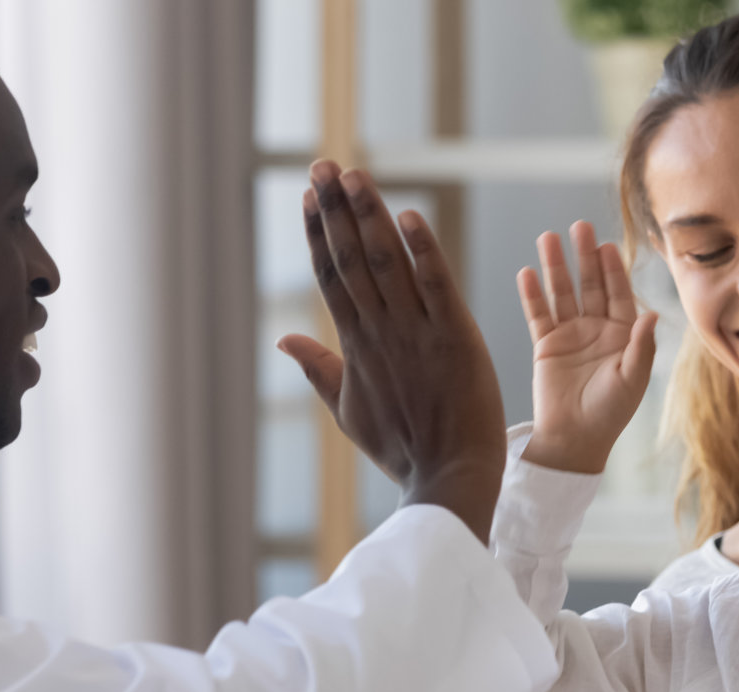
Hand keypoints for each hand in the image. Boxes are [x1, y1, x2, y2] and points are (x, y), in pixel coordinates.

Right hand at [277, 161, 507, 543]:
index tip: (307, 196)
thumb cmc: (403, 448)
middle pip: (351, 259)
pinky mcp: (455, 337)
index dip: (318, 233)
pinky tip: (409, 215)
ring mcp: (416, 333)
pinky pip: (437, 286)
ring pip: (387, 263)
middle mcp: (380, 332)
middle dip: (334, 210)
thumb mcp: (349, 411)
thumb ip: (318, 369)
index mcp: (355, 346)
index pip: (331, 277)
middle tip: (323, 165)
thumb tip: (282, 339)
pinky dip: (423, 250)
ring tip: (354, 175)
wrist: (449, 478)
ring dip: (369, 216)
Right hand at [516, 221, 657, 473]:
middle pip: (590, 285)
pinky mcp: (545, 345)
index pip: (619, 294)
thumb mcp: (631, 379)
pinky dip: (532, 294)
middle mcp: (597, 328)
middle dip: (585, 257)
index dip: (613, 270)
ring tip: (548, 238)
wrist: (574, 440)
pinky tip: (527, 273)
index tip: (607, 245)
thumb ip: (640, 346)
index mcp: (623, 334)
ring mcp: (570, 334)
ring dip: (556, 266)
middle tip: (579, 227)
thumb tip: (651, 314)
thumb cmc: (609, 413)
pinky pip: (538, 314)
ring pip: (562, 293)